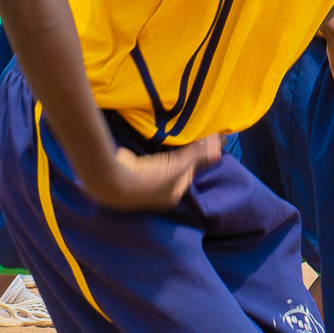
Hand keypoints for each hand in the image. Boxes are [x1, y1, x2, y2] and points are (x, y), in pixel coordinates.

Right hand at [79, 132, 221, 211]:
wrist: (115, 181)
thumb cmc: (151, 179)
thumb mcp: (178, 166)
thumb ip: (196, 155)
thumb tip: (218, 149)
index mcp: (173, 194)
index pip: (189, 174)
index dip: (196, 159)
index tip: (202, 143)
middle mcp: (159, 191)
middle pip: (175, 170)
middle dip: (182, 157)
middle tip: (189, 138)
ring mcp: (143, 181)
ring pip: (161, 164)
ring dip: (166, 153)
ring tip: (172, 138)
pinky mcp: (132, 170)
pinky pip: (147, 158)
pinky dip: (151, 149)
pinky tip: (153, 140)